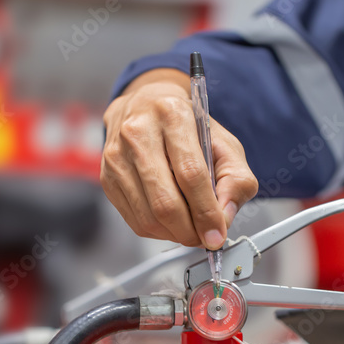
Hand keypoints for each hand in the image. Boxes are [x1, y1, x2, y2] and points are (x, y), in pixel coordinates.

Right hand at [101, 69, 257, 248]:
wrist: (146, 106)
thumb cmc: (188, 127)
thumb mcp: (225, 144)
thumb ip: (235, 180)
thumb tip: (224, 218)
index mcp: (172, 115)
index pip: (191, 174)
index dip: (206, 212)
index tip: (217, 234)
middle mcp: (138, 132)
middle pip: (165, 201)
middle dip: (190, 230)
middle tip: (205, 237)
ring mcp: (117, 155)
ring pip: (148, 216)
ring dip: (175, 234)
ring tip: (191, 230)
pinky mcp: (107, 177)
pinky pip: (134, 220)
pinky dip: (158, 230)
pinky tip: (171, 222)